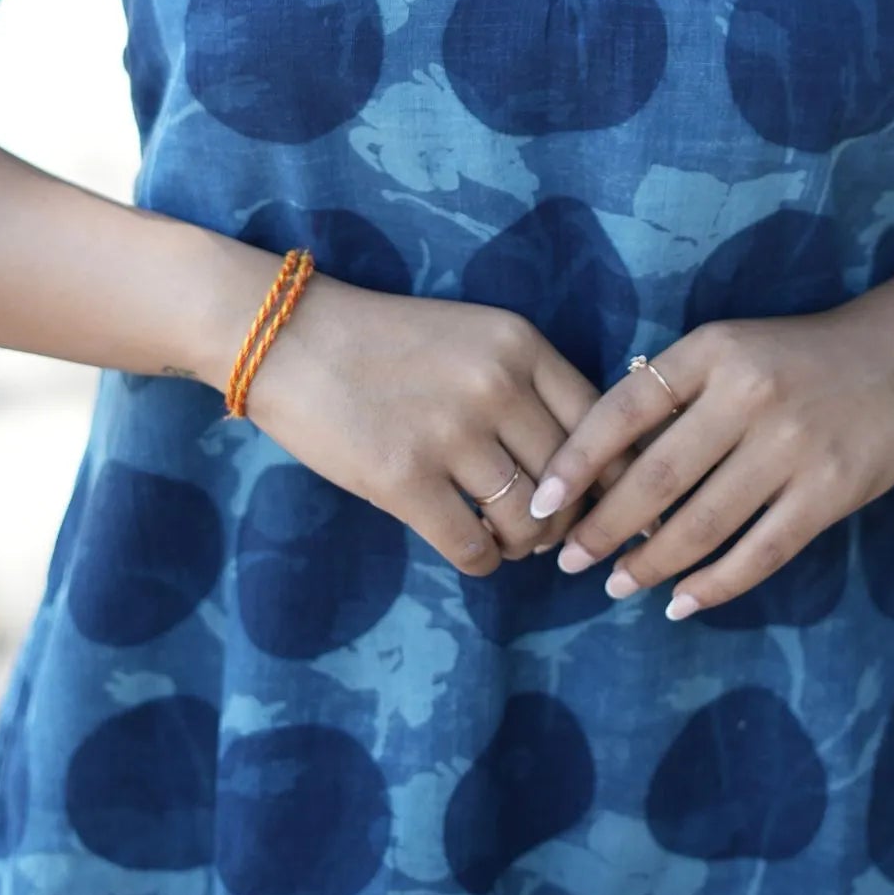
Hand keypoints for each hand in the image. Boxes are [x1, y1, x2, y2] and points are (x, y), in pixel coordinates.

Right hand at [203, 258, 629, 577]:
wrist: (285, 334)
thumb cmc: (383, 342)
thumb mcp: (471, 338)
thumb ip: (526, 386)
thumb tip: (583, 468)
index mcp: (519, 344)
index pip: (600, 423)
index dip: (608, 474)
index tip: (597, 499)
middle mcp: (495, 384)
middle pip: (570, 480)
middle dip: (566, 517)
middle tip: (546, 530)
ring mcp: (450, 433)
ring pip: (530, 521)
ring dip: (525, 544)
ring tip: (508, 539)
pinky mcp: (403, 478)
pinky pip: (474, 547)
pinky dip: (483, 560)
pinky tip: (473, 549)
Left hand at [524, 256, 893, 617]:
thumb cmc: (792, 358)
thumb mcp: (727, 350)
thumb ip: (673, 396)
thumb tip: (597, 469)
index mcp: (712, 352)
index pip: (625, 410)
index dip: (577, 461)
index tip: (541, 503)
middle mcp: (750, 394)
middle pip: (657, 476)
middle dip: (604, 527)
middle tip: (570, 560)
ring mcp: (794, 446)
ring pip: (703, 523)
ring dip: (651, 563)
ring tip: (617, 585)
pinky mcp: (830, 491)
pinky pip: (761, 552)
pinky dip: (715, 585)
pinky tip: (681, 603)